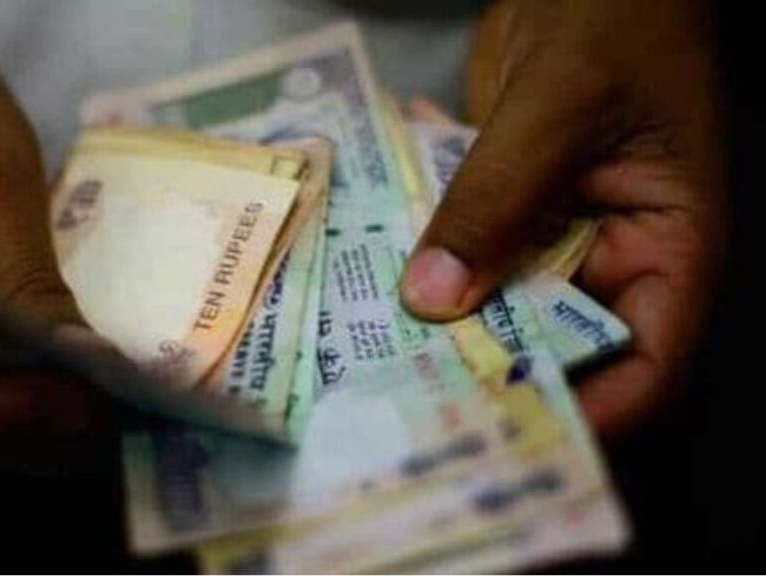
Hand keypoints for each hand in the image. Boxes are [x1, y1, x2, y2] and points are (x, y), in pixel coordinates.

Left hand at [400, 0, 726, 434]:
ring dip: (442, 325)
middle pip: (557, 343)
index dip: (589, 410)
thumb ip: (496, 199)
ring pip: (499, 302)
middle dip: (490, 375)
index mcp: (669, 246)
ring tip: (370, 364)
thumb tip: (432, 299)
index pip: (647, 360)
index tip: (510, 437)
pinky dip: (424, 265)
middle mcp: (613, 254)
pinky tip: (364, 286)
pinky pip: (465, 251)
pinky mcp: (506, 208)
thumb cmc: (615, 16)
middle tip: (412, 410)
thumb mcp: (559, 106)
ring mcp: (555, 233)